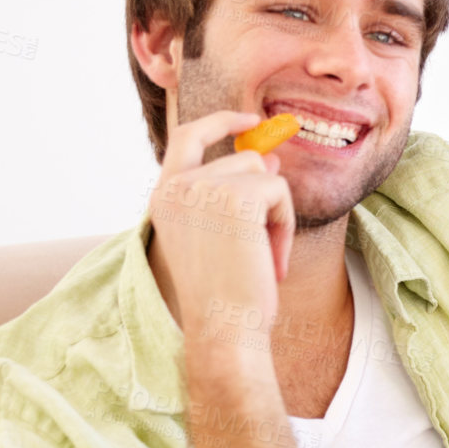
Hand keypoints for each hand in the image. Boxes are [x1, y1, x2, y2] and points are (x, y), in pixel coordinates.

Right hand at [147, 110, 295, 347]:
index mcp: (164, 197)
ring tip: (262, 257)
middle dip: (266, 194)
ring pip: (264, 173)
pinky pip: (278, 190)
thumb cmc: (224, 295)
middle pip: (243, 158)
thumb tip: (268, 156)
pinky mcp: (235, 195)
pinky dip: (284, 224)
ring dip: (275, 214)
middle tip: (266, 239)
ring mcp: (202, 187)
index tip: (248, 118)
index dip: (220, 121)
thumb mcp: (223, 236)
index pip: (187, 136)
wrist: (223, 329)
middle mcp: (176, 186)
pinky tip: (271, 259)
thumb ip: (234, 193)